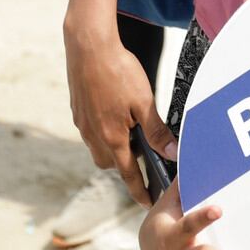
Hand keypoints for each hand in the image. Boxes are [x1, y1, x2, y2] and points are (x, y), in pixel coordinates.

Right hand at [63, 19, 174, 207]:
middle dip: (125, 166)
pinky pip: (91, 132)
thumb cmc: (118, 71)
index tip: (147, 203)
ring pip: (99, 148)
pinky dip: (104, 133)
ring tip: (130, 133)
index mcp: (112, 137)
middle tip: (142, 154)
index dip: (139, 190)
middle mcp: (93, 136)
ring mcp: (83, 124)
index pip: (128, 174)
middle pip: (110, 163)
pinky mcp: (77, 111)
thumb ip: (156, 130)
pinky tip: (114, 115)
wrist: (88, 47)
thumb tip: (172, 153)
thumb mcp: (144, 101)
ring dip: (113, 148)